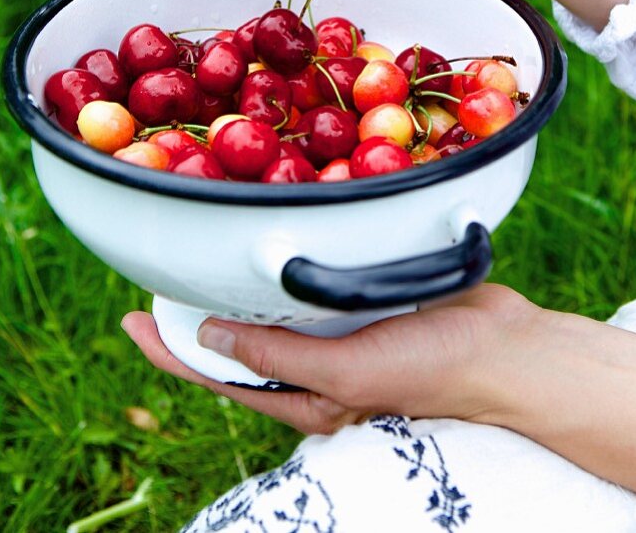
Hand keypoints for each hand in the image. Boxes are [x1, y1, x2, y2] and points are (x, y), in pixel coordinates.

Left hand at [121, 283, 538, 434]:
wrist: (503, 347)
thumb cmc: (429, 370)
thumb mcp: (345, 374)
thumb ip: (278, 357)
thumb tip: (209, 337)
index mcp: (303, 395)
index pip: (220, 376)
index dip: (171, 351)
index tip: (132, 320)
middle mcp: (314, 363)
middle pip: (239, 340)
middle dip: (197, 314)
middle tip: (158, 275)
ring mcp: (338, 328)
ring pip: (272, 306)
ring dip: (238, 285)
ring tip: (200, 253)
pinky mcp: (363, 295)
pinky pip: (312, 281)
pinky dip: (286, 264)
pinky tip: (269, 240)